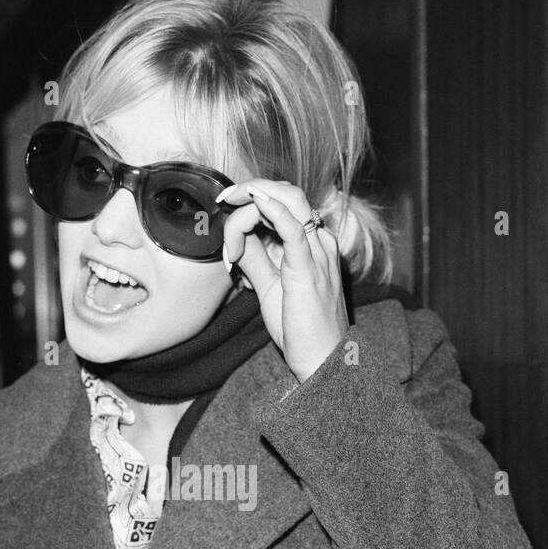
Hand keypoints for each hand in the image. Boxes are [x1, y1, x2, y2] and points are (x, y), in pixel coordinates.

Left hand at [216, 179, 348, 383]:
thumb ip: (255, 259)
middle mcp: (320, 242)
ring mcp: (318, 252)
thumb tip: (234, 239)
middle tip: (225, 198)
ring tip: (230, 202)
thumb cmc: (300, 329)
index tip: (228, 228)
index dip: (252, 205)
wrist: (322, 360)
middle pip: (289, 194)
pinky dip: (272, 208)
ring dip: (255, 196)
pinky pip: (292, 228)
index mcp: (313, 244)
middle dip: (253, 188)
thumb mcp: (270, 286)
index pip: (285, 205)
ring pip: (289, 201)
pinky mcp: (309, 268)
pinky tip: (254, 200)